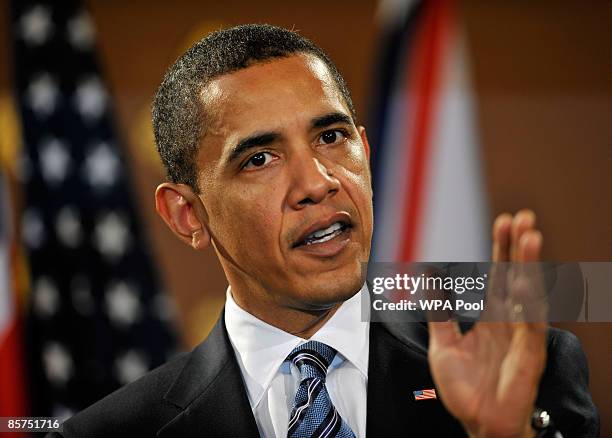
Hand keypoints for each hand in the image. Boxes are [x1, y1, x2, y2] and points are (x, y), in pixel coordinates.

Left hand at [427, 210, 546, 437]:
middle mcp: (509, 321)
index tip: (504, 221)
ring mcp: (521, 336)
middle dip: (519, 247)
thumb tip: (428, 276)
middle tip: (524, 217)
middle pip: (516, 276)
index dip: (501, 248)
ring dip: (529, 265)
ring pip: (528, 294)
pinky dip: (529, 304)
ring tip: (531, 236)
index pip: (498, 274)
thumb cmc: (465, 388)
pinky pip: (529, 326)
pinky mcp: (528, 356)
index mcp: (491, 316)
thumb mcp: (442, 343)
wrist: (477, 423)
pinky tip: (526, 282)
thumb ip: (438, 310)